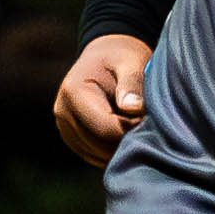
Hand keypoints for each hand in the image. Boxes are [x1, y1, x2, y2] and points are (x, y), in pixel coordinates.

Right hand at [54, 34, 148, 167]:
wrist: (105, 57)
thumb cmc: (121, 57)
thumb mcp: (130, 62)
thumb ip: (132, 83)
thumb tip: (133, 108)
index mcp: (74, 92)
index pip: (105, 129)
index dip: (132, 131)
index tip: (152, 122)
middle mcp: (63, 112)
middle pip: (101, 145)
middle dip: (128, 141)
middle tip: (150, 127)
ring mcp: (65, 128)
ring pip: (98, 154)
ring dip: (121, 148)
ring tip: (138, 128)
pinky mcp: (72, 139)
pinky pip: (96, 156)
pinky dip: (113, 152)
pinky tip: (127, 135)